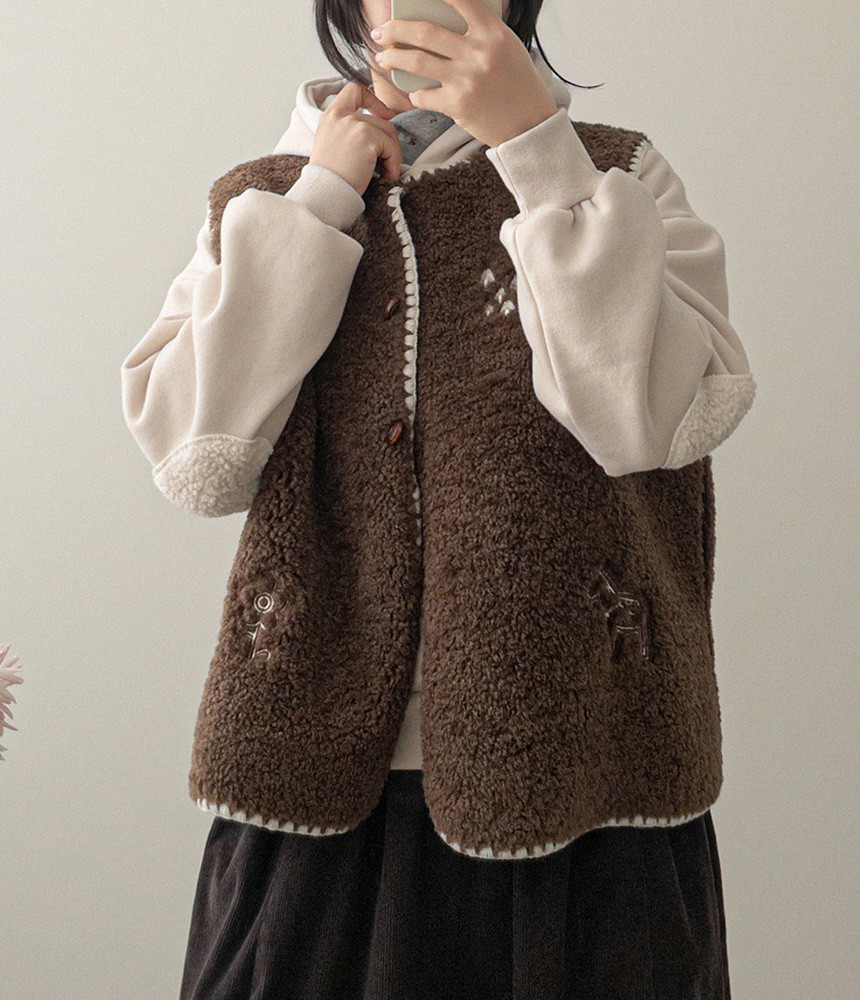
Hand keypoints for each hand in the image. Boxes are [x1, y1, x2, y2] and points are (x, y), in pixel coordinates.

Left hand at [371, 0, 557, 148]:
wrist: (528, 125)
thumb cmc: (517, 84)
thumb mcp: (507, 47)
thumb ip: (480, 30)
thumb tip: (444, 17)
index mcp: (492, 33)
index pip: (459, 0)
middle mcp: (478, 53)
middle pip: (424, 33)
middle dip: (395, 29)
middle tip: (381, 31)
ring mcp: (466, 80)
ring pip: (417, 62)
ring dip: (393, 58)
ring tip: (382, 57)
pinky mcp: (457, 105)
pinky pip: (424, 95)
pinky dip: (415, 93)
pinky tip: (413, 92)